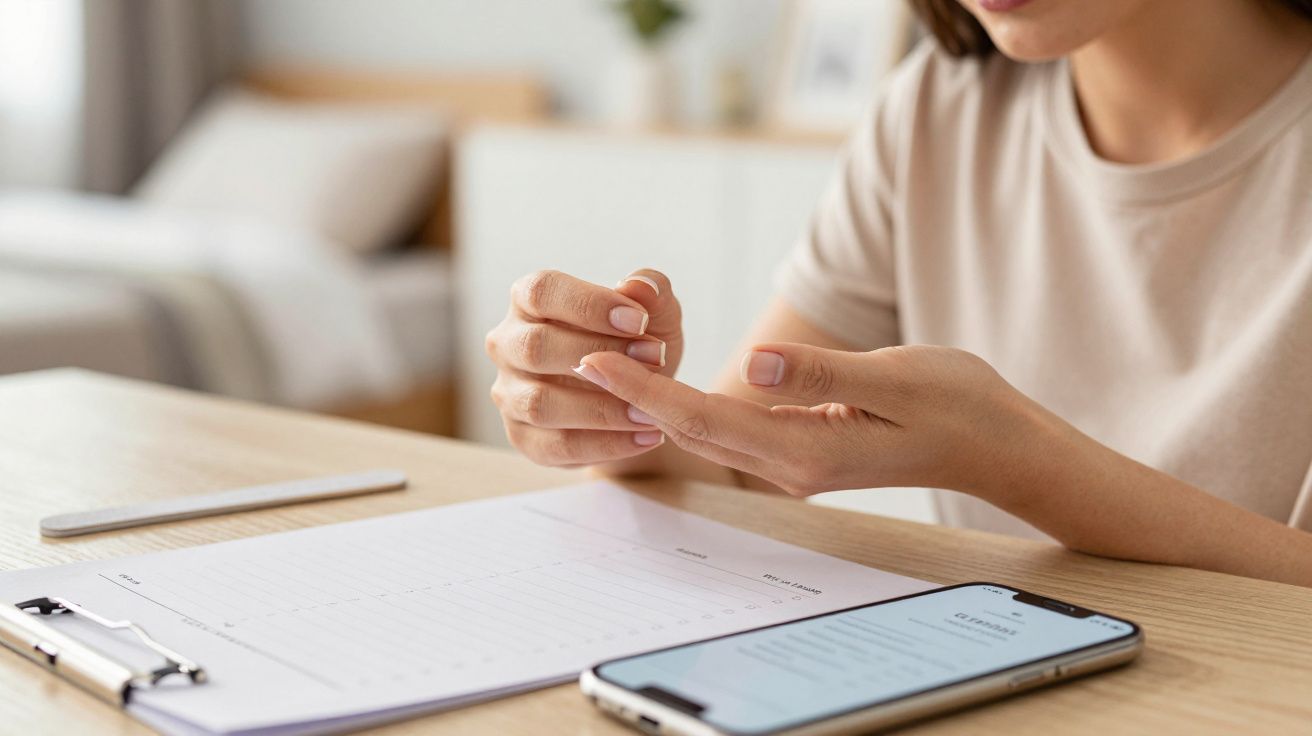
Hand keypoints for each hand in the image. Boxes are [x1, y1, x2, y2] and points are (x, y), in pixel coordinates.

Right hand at [485, 269, 683, 466]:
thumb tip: (639, 286)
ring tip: (650, 410)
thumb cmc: (636, 344)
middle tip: (653, 361)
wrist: (639, 398)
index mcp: (529, 301)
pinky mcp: (523, 438)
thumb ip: (652, 290)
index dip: (588, 305)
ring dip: (601, 408)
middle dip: (599, 355)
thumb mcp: (655, 313)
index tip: (640, 321)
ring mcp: (510, 394)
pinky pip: (557, 446)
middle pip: (535, 347)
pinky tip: (646, 436)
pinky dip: (606, 444)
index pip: (542, 291)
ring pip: (541, 404)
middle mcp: (509, 344)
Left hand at [571, 343, 1039, 497]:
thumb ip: (821, 376)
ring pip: (709, 432)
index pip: (706, 419)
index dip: (647, 388)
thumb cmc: (955, 403)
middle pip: (694, 429)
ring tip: (608, 366)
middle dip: (635, 395)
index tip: (598, 360)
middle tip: (579, 357)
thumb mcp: (894, 379)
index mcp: (805, 451)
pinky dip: (691, 405)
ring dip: (657, 400)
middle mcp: (790, 465)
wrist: (992, 442)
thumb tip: (753, 364)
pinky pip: (731, 429)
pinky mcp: (803, 447)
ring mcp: (795, 461)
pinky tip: (668, 385)